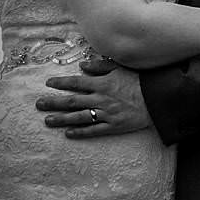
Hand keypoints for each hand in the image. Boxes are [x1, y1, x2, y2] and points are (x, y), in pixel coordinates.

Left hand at [37, 64, 151, 138]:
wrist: (160, 99)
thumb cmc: (142, 81)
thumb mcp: (122, 68)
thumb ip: (101, 66)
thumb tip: (82, 65)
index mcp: (102, 83)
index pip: (76, 83)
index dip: (61, 83)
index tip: (48, 83)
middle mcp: (101, 99)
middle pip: (72, 101)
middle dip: (53, 102)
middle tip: (38, 104)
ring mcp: (107, 114)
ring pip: (79, 117)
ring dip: (61, 119)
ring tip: (47, 120)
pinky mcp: (114, 126)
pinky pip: (94, 130)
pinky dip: (80, 132)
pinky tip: (68, 133)